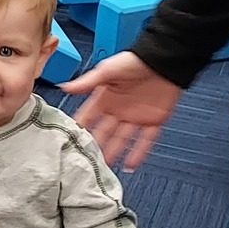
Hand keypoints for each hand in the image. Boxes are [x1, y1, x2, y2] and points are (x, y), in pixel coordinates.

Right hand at [61, 52, 181, 168]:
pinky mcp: (153, 121)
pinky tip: (131, 164)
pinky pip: (145, 140)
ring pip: (122, 139)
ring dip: (114, 152)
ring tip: (105, 167)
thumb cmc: (136, 60)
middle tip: (86, 161)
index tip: (70, 141)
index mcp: (105, 98)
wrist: (164, 59)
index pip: (88, 117)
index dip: (80, 129)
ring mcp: (135, 117)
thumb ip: (87, 82)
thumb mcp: (107, 70)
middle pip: (104, 132)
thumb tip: (64, 87)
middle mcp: (118, 110)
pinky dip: (139, 153)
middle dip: (95, 146)